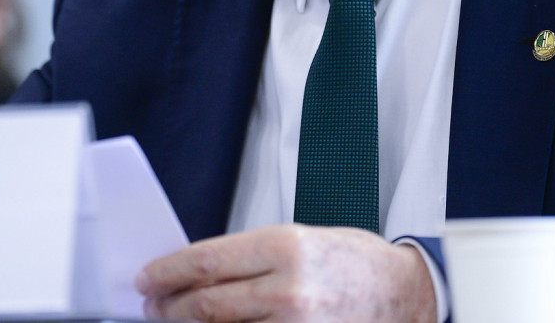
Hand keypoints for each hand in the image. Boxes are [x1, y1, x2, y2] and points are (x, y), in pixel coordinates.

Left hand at [136, 224, 436, 322]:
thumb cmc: (355, 263)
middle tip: (153, 304)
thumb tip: (200, 273)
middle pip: (208, 303)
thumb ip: (251, 258)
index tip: (149, 277)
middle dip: (171, 305)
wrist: (404, 294)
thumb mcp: (301, 240)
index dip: (169, 271)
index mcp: (285, 247)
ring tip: (177, 320)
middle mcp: (288, 289)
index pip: (206, 261)